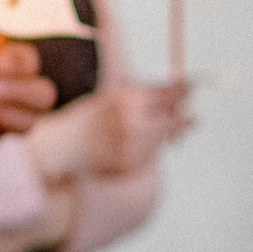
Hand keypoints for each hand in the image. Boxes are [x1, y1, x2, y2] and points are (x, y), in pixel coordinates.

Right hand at [25, 82, 191, 181]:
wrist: (60, 148)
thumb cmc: (84, 121)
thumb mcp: (109, 99)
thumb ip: (139, 97)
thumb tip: (174, 94)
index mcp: (125, 99)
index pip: (165, 92)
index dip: (182, 90)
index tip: (192, 86)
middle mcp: (130, 121)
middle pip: (173, 118)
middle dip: (183, 118)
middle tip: (192, 120)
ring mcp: (131, 145)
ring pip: (164, 139)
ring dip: (169, 135)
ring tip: (164, 135)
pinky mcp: (129, 164)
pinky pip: (151, 155)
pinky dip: (152, 149)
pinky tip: (142, 146)